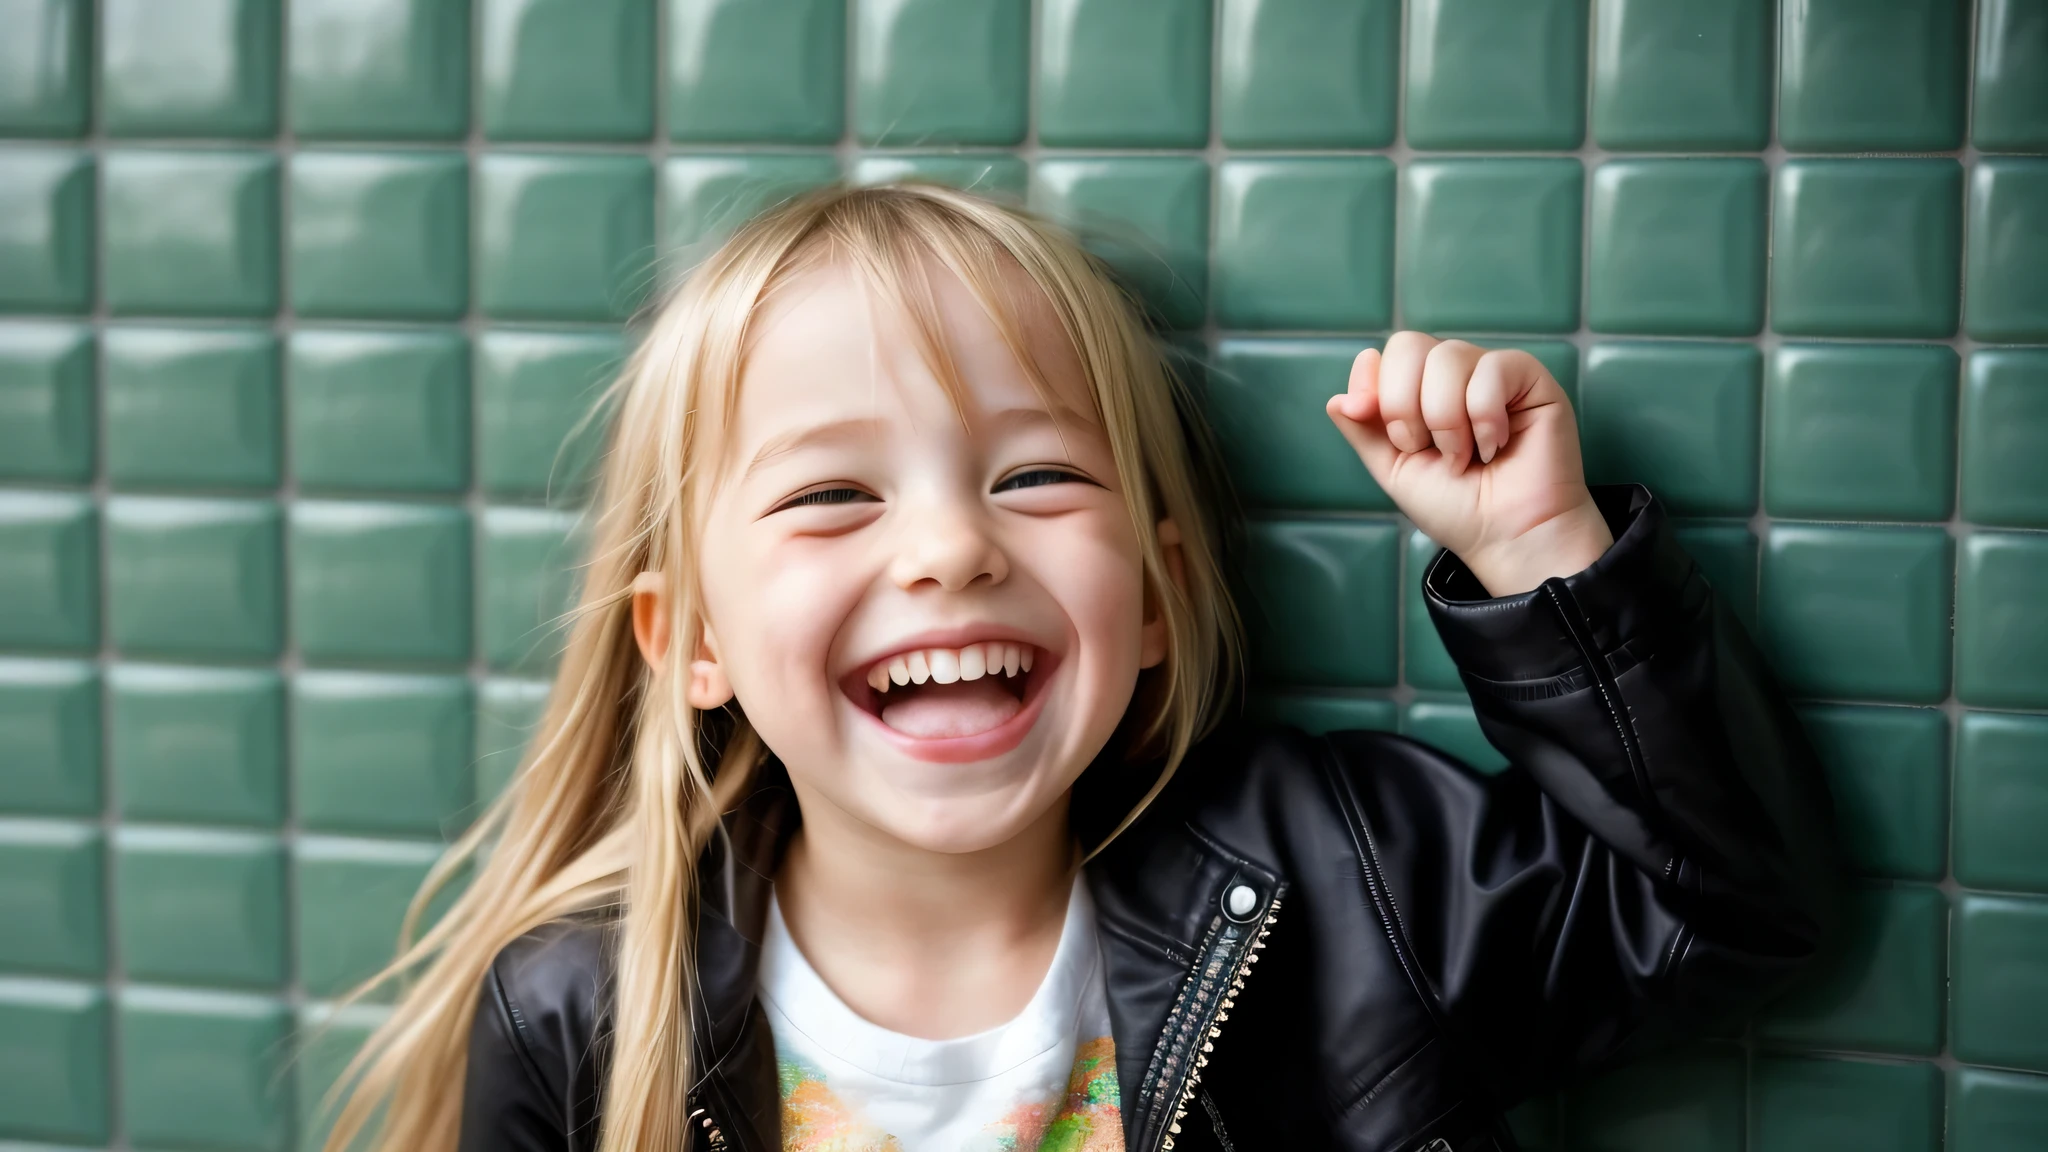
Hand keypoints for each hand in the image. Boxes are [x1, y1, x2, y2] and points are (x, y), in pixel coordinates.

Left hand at [1326, 332, 1612, 595]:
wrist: (1508, 537)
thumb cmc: (1458, 507)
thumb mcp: (1393, 469)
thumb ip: (1364, 430)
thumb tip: (1339, 398)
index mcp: (1422, 389)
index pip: (1388, 354)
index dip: (1376, 388)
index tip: (1388, 432)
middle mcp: (1456, 374)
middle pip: (1410, 344)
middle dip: (1405, 405)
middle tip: (1425, 449)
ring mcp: (1493, 373)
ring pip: (1448, 357)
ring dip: (1446, 420)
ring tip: (1462, 457)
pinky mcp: (1531, 379)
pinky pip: (1493, 370)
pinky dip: (1485, 417)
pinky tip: (1496, 446)